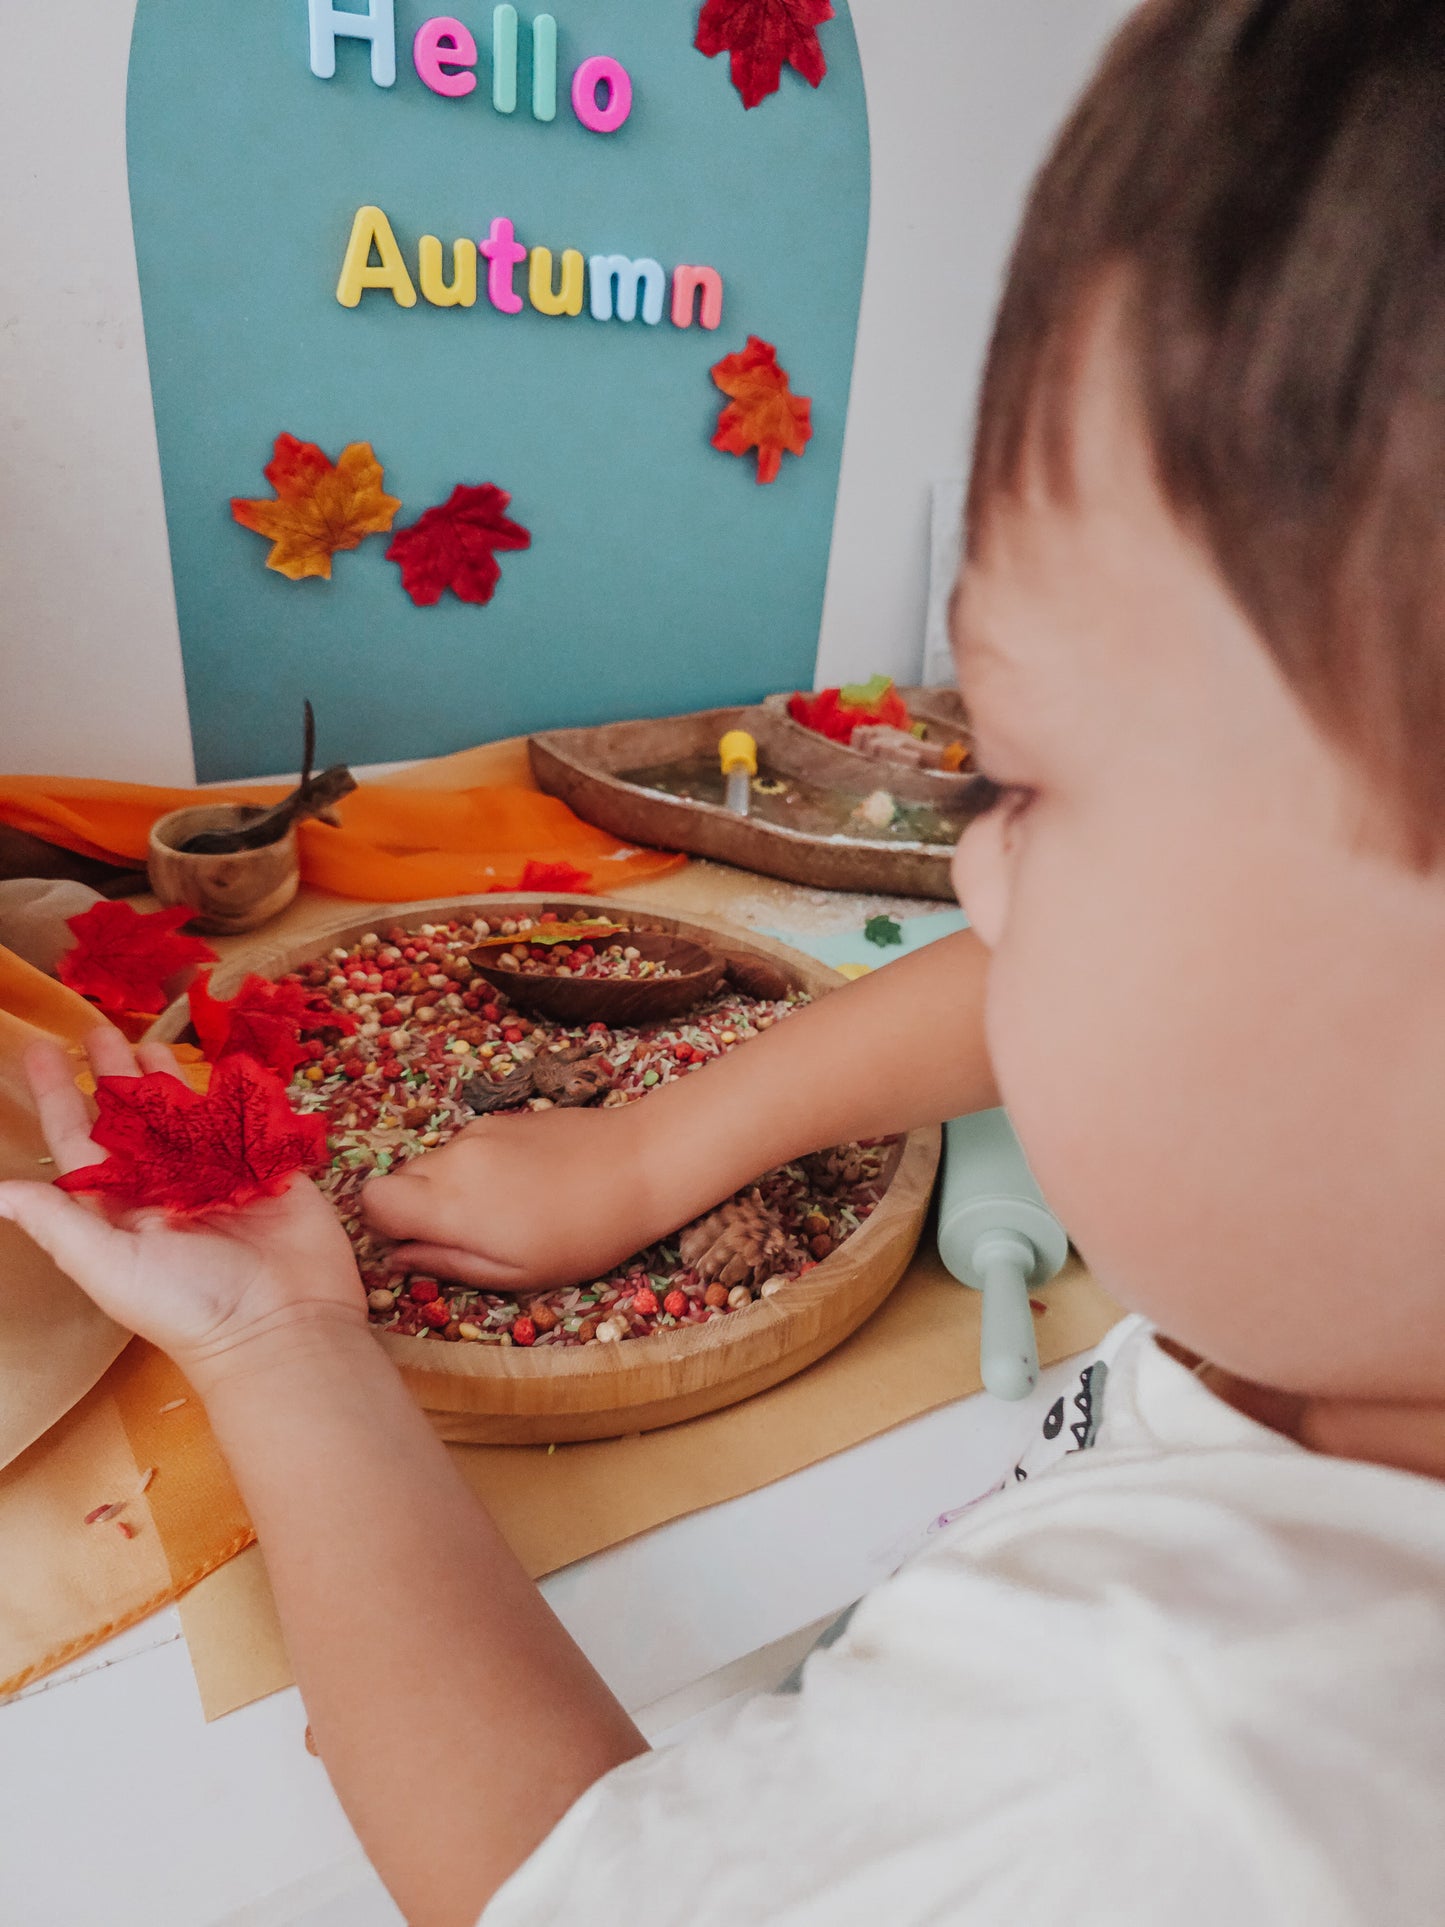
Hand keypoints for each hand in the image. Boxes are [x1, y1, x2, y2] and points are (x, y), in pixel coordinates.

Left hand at [0, 1029, 365, 1389]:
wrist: (284, 1327)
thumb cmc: (190, 1307)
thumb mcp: (111, 1268)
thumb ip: (58, 1224)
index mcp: (121, 1208)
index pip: (80, 1141)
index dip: (58, 1096)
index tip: (38, 1051)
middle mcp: (166, 1187)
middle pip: (132, 1117)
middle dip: (112, 1073)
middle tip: (96, 1028)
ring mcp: (220, 1175)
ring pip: (186, 1112)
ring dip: (166, 1075)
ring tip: (148, 1039)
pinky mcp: (270, 1169)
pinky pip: (247, 1119)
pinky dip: (234, 1090)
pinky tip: (221, 1063)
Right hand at [362, 1102, 655, 1292]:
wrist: (640, 1163)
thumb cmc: (584, 1234)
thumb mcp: (516, 1271)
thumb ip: (447, 1263)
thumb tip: (399, 1257)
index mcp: (451, 1202)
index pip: (372, 1200)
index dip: (384, 1226)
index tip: (418, 1244)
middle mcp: (454, 1158)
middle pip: (399, 1180)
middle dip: (416, 1209)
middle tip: (466, 1235)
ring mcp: (477, 1132)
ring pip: (433, 1163)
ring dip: (448, 1189)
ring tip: (504, 1211)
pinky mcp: (501, 1116)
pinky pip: (465, 1147)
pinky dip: (475, 1169)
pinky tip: (522, 1185)